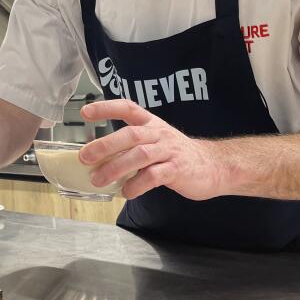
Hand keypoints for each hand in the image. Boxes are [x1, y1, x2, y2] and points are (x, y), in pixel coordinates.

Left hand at [79, 100, 225, 200]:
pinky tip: (126, 192)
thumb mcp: (155, 141)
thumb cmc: (176, 155)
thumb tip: (97, 159)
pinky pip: (154, 176)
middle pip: (130, 135)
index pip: (127, 107)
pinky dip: (137, 185)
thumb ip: (131, 146)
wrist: (214, 166)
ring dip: (116, 168)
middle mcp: (159, 134)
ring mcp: (169, 151)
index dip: (106, 108)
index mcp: (151, 123)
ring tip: (98, 179)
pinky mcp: (177, 170)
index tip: (85, 112)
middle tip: (85, 157)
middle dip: (105, 145)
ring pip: (140, 155)